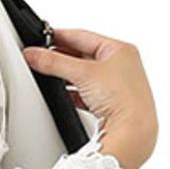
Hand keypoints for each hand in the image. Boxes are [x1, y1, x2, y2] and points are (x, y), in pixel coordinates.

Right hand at [23, 28, 158, 168]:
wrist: (133, 132)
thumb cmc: (124, 99)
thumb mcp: (83, 74)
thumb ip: (54, 62)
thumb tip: (35, 55)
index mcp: (120, 49)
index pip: (82, 36)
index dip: (59, 36)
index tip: (40, 40)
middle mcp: (122, 65)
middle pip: (82, 55)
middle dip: (61, 58)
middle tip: (42, 58)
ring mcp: (117, 85)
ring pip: (84, 75)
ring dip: (68, 76)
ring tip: (52, 77)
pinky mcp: (111, 103)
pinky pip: (87, 92)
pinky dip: (75, 92)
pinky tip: (65, 95)